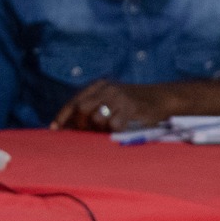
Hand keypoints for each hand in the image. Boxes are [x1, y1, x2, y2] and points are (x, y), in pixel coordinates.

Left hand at [51, 78, 219, 131]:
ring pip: (97, 117)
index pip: (74, 101)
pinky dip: (113, 131)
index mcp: (100, 86)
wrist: (165, 98)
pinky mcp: (133, 108)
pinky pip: (114, 124)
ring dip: (97, 129)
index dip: (63, 116)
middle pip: (82, 108)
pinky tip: (120, 131)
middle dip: (80, 124)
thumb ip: (95, 108)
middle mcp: (108, 89)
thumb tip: (71, 127)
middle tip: (86, 133)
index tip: (54, 130)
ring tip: (106, 131)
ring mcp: (121, 97)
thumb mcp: (113, 100)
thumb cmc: (137, 104)